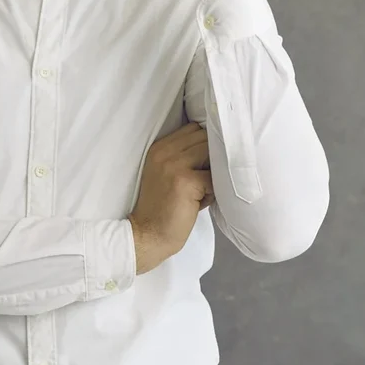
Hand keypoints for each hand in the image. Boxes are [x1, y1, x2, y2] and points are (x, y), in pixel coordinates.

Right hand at [128, 123, 213, 273]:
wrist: (147, 236)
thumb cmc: (162, 208)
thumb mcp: (166, 174)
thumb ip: (184, 157)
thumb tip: (216, 146)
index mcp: (159, 147)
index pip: (193, 128)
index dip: (204, 143)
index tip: (204, 162)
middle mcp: (164, 152)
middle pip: (204, 137)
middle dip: (211, 156)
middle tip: (203, 180)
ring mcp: (174, 164)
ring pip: (211, 153)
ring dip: (213, 171)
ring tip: (202, 190)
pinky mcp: (185, 180)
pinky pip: (214, 178)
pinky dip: (213, 191)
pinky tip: (200, 203)